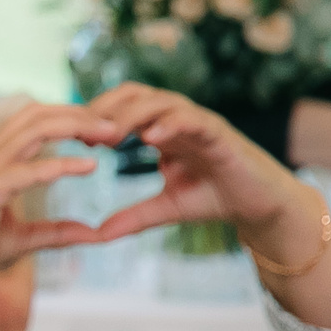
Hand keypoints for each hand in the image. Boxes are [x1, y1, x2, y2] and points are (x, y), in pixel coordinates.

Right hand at [0, 101, 113, 281]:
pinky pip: (32, 169)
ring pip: (37, 128)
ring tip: (110, 136)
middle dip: (80, 113)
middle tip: (116, 126)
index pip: (34, 118)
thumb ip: (56, 232)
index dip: (69, 116)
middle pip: (39, 113)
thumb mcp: (22, 238)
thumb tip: (92, 234)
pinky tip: (90, 166)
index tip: (101, 130)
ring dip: (77, 127)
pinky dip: (63, 164)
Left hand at [86, 83, 324, 249]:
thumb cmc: (214, 199)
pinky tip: (150, 137)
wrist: (259, 205)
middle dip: (106, 110)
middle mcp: (178, 120)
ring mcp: (200, 123)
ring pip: (161, 101)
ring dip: (132, 116)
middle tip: (83, 134)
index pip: (122, 107)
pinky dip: (171, 124)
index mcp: (161, 131)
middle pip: (136, 94)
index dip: (96, 117)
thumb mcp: (166, 209)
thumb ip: (133, 217)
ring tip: (109, 136)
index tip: (71, 137)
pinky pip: (194, 120)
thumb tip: (97, 235)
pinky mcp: (221, 134)